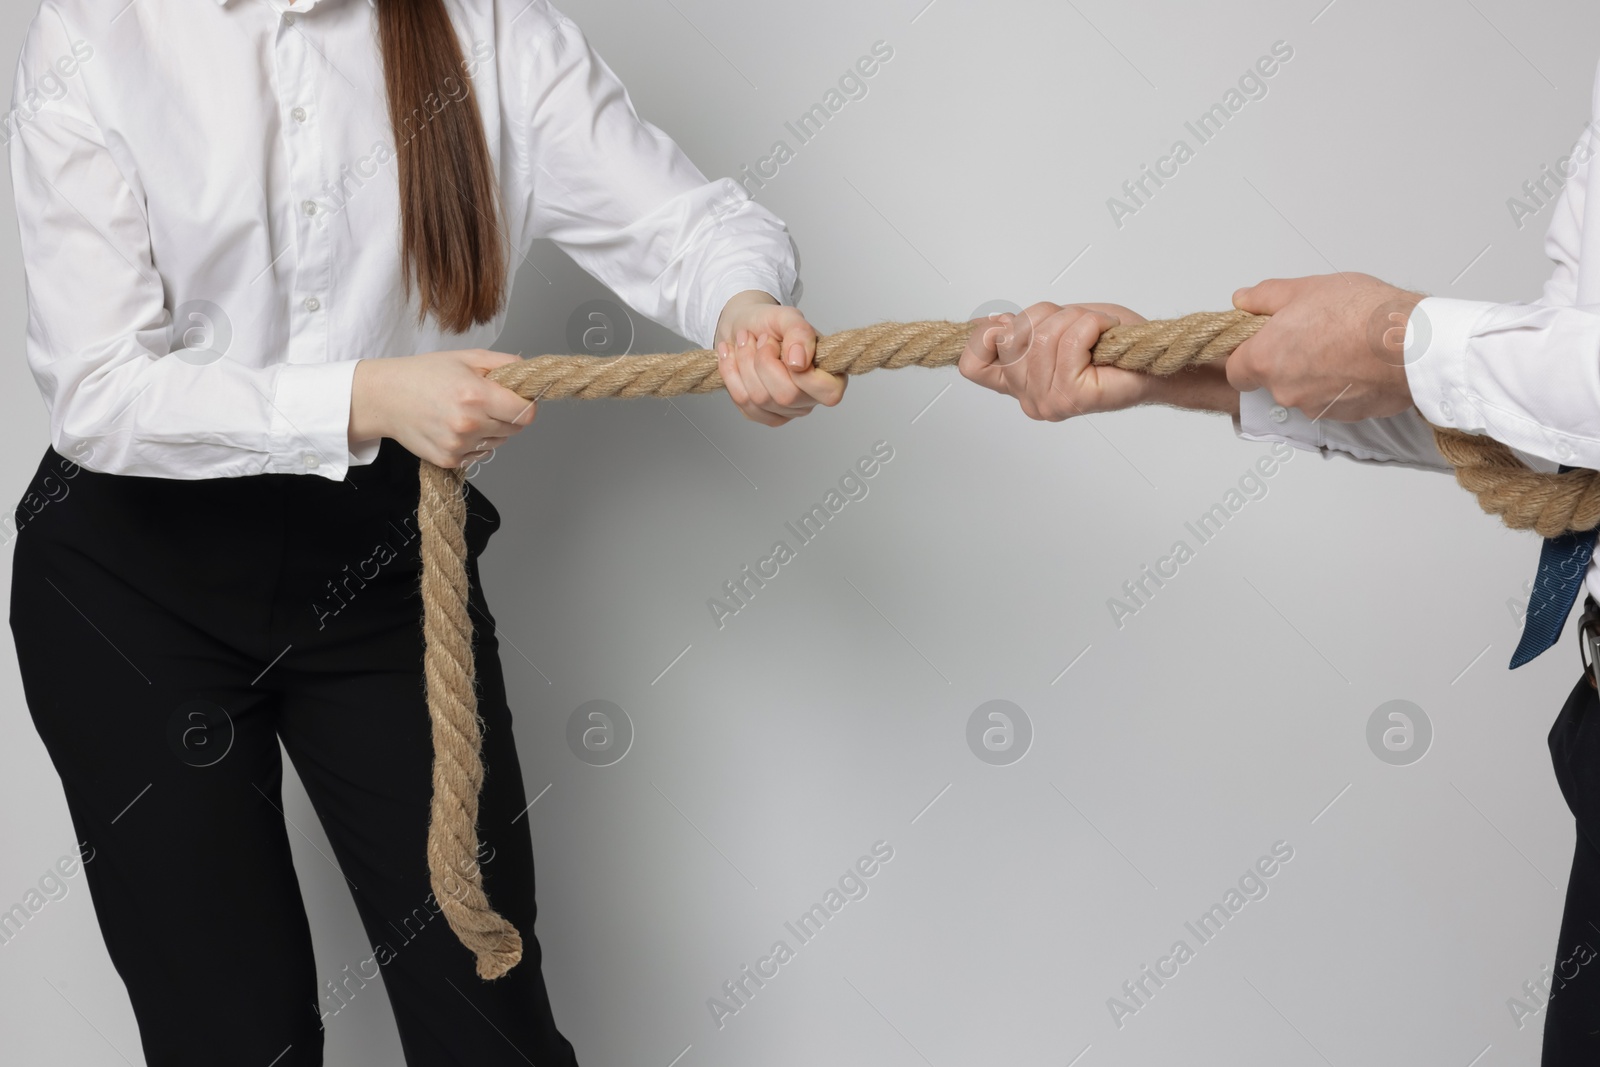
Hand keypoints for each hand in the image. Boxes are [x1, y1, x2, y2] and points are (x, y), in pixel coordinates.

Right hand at [349, 349, 537, 467]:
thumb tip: (529, 372)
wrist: (385, 397)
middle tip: (485, 402)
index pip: (526, 413)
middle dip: (507, 415)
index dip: (526, 403)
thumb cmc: (424, 374)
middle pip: (515, 429)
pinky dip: (474, 444)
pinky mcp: (449, 460)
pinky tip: (454, 427)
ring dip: (491, 431)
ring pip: (498, 443)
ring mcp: (459, 445)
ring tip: (465, 413)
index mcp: (477, 395)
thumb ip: (504, 363)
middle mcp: (469, 424)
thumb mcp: (466, 357)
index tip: (517, 398)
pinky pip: (479, 455)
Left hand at [714, 290, 843, 425]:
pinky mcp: (761, 414)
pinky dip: (730, 374)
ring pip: (760, 399)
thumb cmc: (770, 323)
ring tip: (744, 342)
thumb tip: (799, 361)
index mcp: (831, 376)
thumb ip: (800, 333)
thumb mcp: (787, 317)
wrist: (743, 327)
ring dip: (744, 363)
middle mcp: (811, 399)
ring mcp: (786, 411)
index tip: (776, 342)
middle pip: (786, 397)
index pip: (827, 392)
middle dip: (763, 362)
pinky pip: (743, 403)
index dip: (800, 371)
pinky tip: (730, 356)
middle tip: (759, 339)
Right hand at [959, 302, 1158, 419]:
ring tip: (1095, 330)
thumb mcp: (1057, 324)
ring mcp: (1049, 402)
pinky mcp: (1073, 397)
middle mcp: (1029, 399)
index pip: (974, 365)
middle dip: (1048, 315)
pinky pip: (1070, 342)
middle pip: (1013, 338)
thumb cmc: (1111, 344)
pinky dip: (1092, 325)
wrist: (1154, 362)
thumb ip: (1022, 328)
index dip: (984, 336)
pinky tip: (1104, 334)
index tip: (1009, 322)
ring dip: (1075, 319)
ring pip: (1043, 337)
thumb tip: (994, 324)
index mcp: (1019, 385)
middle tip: (1076, 323)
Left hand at [1227, 273, 1423, 420]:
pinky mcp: (1344, 417)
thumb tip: (1244, 300)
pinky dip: (1340, 385)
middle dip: (1286, 360)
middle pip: (1271, 380)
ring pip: (1303, 391)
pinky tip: (1359, 363)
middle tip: (1313, 333)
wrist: (1413, 343)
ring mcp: (1314, 407)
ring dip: (1315, 373)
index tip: (1265, 339)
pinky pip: (1332, 400)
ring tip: (1343, 345)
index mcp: (1266, 360)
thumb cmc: (1362, 314)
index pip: (1236, 369)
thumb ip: (1266, 297)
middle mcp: (1285, 390)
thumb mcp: (1306, 288)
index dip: (1248, 353)